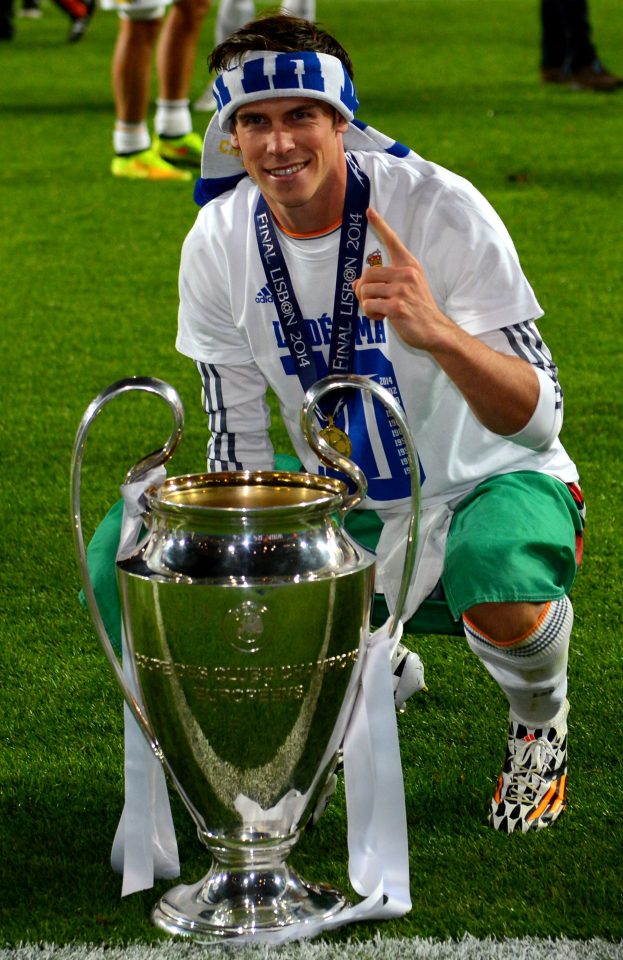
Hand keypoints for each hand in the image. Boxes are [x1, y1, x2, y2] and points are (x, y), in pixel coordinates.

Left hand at [353, 207, 452, 350]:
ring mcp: (402, 290)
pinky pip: (368, 306)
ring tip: (380, 311)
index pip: (392, 241)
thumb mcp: (408, 287)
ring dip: (366, 304)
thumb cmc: (418, 309)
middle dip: (362, 290)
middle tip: (371, 301)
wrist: (434, 330)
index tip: (369, 211)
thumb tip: (356, 284)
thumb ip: (386, 281)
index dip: (380, 225)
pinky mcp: (396, 307)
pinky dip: (370, 315)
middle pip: (367, 273)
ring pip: (364, 290)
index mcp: (409, 265)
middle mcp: (406, 274)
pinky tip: (382, 318)